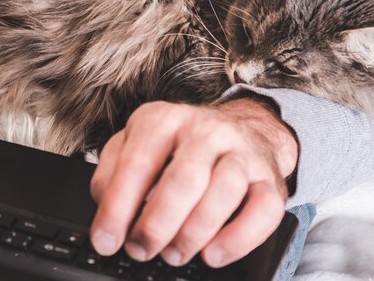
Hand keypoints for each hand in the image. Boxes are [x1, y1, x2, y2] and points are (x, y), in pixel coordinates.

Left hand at [89, 98, 297, 267]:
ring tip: (173, 253)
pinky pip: (263, 211)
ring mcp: (240, 152)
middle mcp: (204, 130)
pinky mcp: (269, 178)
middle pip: (183, 179)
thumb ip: (111, 175)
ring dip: (194, 232)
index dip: (118, 207)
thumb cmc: (177, 146)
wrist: (241, 129)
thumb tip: (106, 215)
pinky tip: (213, 254)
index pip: (137, 163)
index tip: (105, 240)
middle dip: (156, 224)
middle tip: (140, 249)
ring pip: (224, 190)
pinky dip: (238, 239)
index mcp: (162, 120)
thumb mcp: (134, 145)